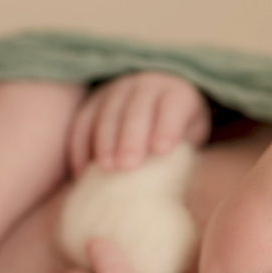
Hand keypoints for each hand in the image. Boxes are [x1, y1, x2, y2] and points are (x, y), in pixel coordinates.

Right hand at [67, 71, 209, 175]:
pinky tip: (82, 169)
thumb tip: (174, 185)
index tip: (162, 150)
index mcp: (176, 94)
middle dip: (131, 138)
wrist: (157, 106)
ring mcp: (117, 91)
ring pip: (107, 114)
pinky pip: (82, 122)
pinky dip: (81, 145)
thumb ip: (183, 152)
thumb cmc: (178, 133)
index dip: (167, 127)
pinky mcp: (93, 101)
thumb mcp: (190, 136)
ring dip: (104, 142)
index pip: (173, 107)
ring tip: (106, 168)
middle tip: (128, 165)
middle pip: (136, 111)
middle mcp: (146, 86)